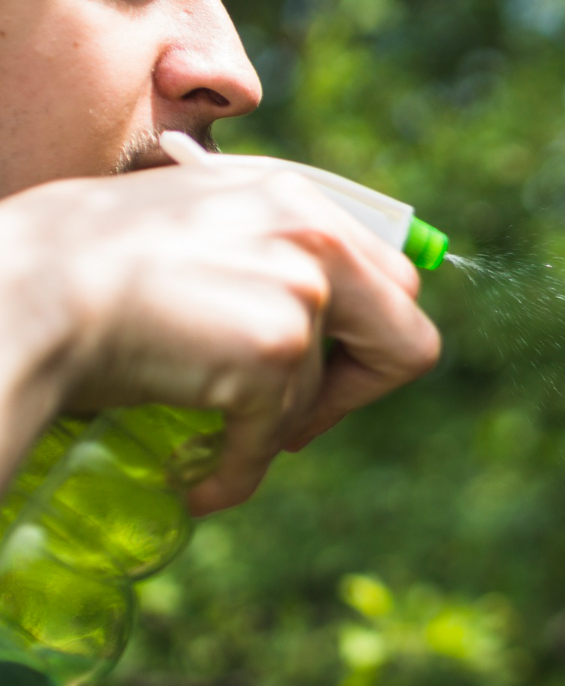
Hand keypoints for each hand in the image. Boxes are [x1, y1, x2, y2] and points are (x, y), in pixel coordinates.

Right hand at [0, 163, 439, 513]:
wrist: (21, 295)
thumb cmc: (81, 264)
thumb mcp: (193, 226)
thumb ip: (267, 251)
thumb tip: (317, 308)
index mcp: (298, 198)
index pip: (392, 278)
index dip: (362, 338)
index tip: (317, 371)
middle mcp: (312, 236)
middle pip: (406, 338)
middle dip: (353, 391)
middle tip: (294, 420)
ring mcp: (297, 291)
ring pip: (320, 398)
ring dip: (264, 427)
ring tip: (198, 428)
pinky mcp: (271, 351)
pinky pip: (273, 439)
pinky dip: (236, 473)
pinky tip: (200, 487)